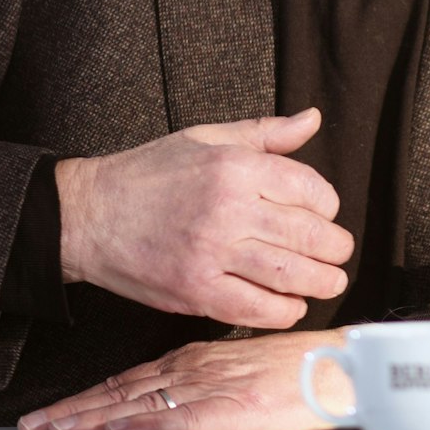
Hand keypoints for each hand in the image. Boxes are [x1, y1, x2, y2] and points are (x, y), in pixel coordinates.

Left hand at [17, 331, 351, 429]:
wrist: (348, 366)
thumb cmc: (302, 370)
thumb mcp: (239, 368)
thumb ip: (202, 381)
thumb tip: (163, 401)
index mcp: (197, 361)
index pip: (128, 381)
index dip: (85, 398)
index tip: (50, 414)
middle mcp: (198, 370)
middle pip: (123, 393)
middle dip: (74, 411)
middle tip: (33, 426)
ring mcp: (216, 389)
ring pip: (143, 405)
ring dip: (94, 419)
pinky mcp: (239, 410)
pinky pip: (186, 420)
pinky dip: (151, 426)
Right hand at [55, 108, 353, 328]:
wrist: (89, 215)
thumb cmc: (150, 173)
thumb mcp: (208, 138)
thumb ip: (266, 133)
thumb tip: (312, 118)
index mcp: (235, 167)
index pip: (309, 189)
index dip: (328, 206)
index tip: (326, 215)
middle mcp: (228, 208)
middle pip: (307, 234)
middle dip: (335, 248)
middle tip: (340, 254)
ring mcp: (211, 252)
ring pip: (288, 274)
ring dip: (320, 282)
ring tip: (329, 282)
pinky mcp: (195, 290)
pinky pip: (254, 308)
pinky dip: (283, 311)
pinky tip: (291, 305)